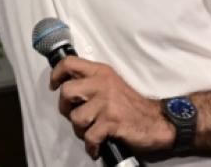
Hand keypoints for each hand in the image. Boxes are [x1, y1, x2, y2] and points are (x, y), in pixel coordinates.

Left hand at [50, 56, 174, 159]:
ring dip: (79, 129)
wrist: (156, 120)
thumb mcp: (110, 83)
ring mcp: (107, 103)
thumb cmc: (131, 104)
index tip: (54, 85)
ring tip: (89, 131)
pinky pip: (89, 136)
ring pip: (76, 117)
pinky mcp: (112, 121)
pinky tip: (95, 146)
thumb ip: (91, 81)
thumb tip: (65, 85)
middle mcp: (102, 84)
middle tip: (73, 114)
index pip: (70, 63)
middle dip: (65, 108)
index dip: (56, 73)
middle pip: (66, 91)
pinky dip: (91, 146)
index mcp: (100, 72)